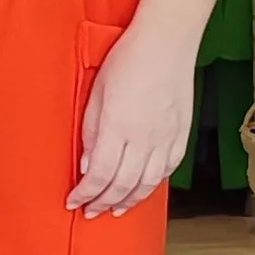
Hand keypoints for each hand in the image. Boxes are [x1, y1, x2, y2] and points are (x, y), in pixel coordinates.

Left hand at [65, 0, 228, 218]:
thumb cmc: (128, 60)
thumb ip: (90, 132)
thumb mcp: (95, 93)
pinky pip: (166, 171)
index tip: (74, 201)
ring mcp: (165, 138)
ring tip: (114, 210)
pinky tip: (141, 190)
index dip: (85, 194)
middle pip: (122, 186)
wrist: (166, 42)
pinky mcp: (180, 135)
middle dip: (103, 203)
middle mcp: (144, 138)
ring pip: (146, 185)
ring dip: (128, 202)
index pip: (99, 175)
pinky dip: (152, 186)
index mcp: (118, 127)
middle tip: (90, 211)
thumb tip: (86, 166)